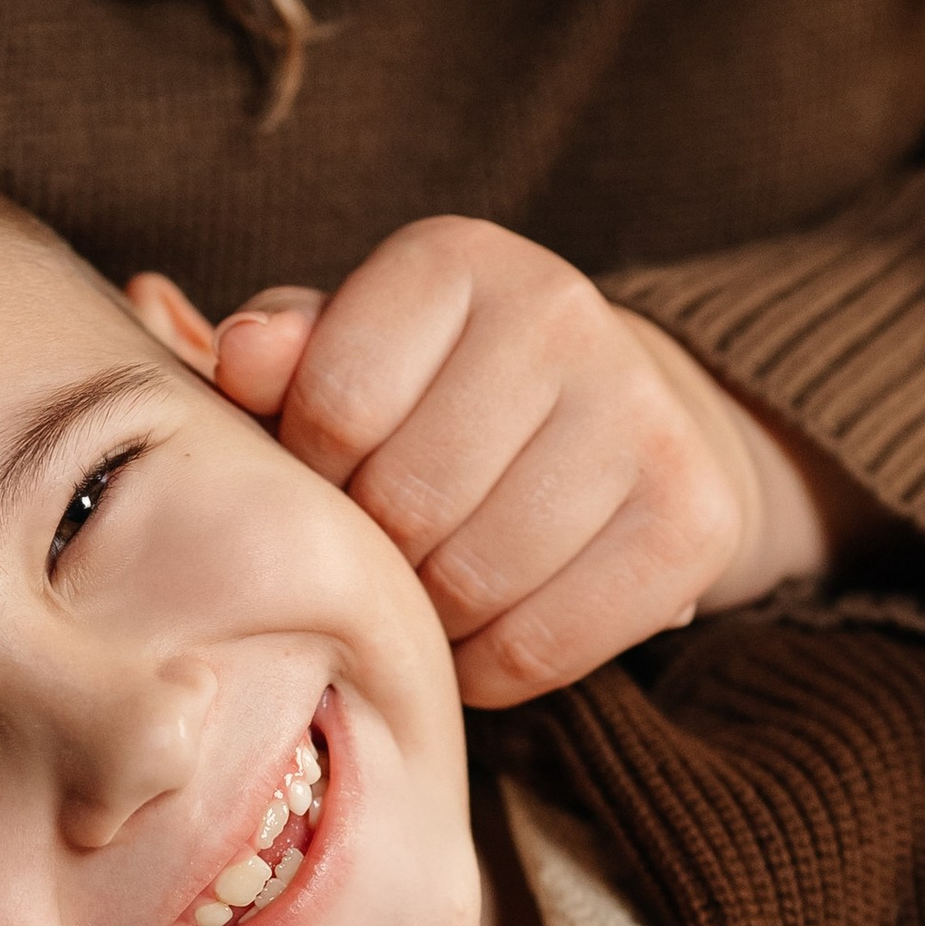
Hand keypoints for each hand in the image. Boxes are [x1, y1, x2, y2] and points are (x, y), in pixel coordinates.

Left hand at [135, 218, 872, 704]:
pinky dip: (497, 665)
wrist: (633, 425)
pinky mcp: (696, 516)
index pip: (332, 405)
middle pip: (405, 502)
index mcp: (454, 260)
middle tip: (388, 552)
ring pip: (475, 581)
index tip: (335, 477)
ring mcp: (642, 411)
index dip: (313, 473)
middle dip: (377, 553)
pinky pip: (547, 642)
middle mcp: (561, 310)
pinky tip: (494, 625)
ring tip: (436, 588)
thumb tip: (228, 351)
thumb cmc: (441, 402)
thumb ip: (275, 361)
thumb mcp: (350, 359)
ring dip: (434, 619)